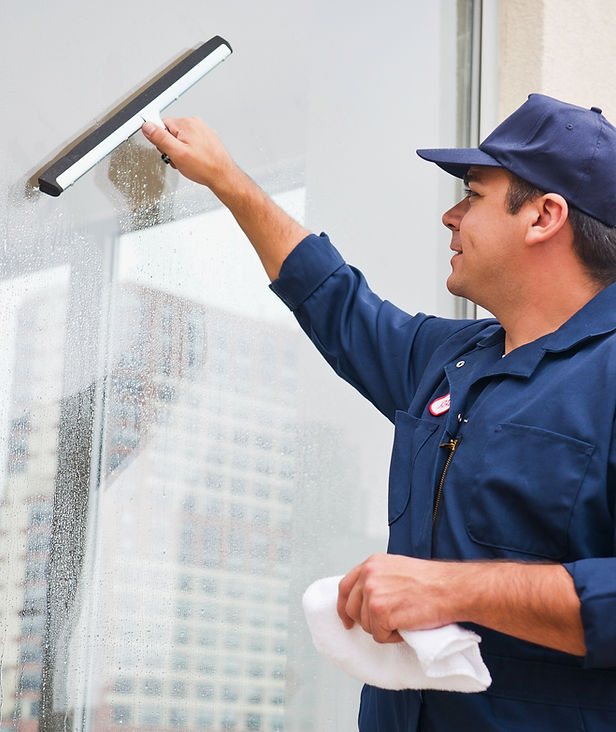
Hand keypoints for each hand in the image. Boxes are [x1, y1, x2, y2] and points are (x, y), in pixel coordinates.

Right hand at [141, 117, 236, 190]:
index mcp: (187, 123)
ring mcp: (203, 131)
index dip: (160, 140)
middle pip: (171, 132)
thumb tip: (147, 126)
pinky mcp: (208, 139)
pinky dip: (190, 153)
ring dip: (180, 152)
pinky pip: (192, 143)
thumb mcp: (177, 153)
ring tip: (187, 162)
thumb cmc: (205, 167)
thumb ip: (160, 138)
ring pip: (181, 139)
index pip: (162, 124)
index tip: (165, 150)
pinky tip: (194, 162)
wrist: (223, 176)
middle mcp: (196, 124)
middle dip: (171, 147)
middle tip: (178, 159)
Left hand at [337, 554, 459, 643]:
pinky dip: (393, 637)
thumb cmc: (432, 581)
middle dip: (366, 621)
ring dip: (383, 628)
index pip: (345, 586)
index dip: (344, 606)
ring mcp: (373, 593)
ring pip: (366, 625)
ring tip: (403, 618)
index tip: (347, 619)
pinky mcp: (381, 612)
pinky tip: (406, 625)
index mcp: (371, 563)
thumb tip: (367, 598)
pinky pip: (379, 636)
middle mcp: (368, 575)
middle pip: (352, 609)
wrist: (451, 588)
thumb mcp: (397, 568)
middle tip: (384, 624)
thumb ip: (379, 578)